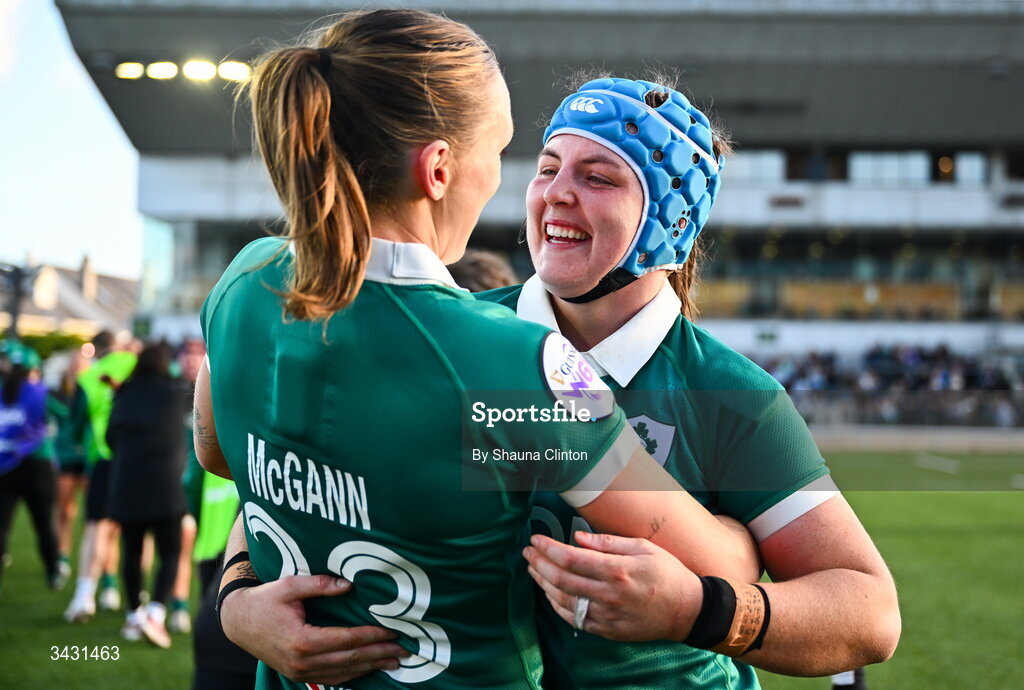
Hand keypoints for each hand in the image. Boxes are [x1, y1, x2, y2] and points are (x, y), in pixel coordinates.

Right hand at [220, 573, 409, 684]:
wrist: (239, 623)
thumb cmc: (265, 600)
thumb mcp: (289, 585)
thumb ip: (319, 583)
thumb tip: (349, 584)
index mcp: (303, 640)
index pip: (347, 639)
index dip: (373, 636)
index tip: (394, 631)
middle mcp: (303, 661)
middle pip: (350, 659)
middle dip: (379, 654)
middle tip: (405, 650)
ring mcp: (300, 672)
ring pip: (344, 672)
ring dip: (371, 666)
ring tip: (395, 661)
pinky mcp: (298, 674)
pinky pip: (332, 677)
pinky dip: (354, 674)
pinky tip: (369, 668)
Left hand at [523, 531, 702, 642]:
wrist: (686, 611)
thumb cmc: (667, 573)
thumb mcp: (643, 548)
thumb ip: (608, 543)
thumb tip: (577, 537)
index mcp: (618, 571)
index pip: (571, 558)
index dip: (548, 548)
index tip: (536, 540)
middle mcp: (609, 595)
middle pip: (561, 579)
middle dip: (539, 564)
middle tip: (527, 552)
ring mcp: (607, 616)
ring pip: (563, 600)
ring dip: (543, 583)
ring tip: (533, 569)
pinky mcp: (607, 630)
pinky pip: (574, 619)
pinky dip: (557, 605)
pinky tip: (550, 592)